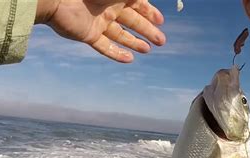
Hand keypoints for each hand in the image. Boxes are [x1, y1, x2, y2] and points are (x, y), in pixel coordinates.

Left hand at [35, 0, 165, 62]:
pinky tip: (129, 59)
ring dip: (134, 42)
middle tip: (161, 41)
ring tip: (148, 50)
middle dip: (147, 30)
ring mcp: (98, 22)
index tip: (161, 21)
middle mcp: (108, 8)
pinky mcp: (88, 34)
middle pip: (131, 21)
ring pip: (120, 34)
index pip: (137, 5)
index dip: (150, 13)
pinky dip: (117, 54)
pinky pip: (105, 47)